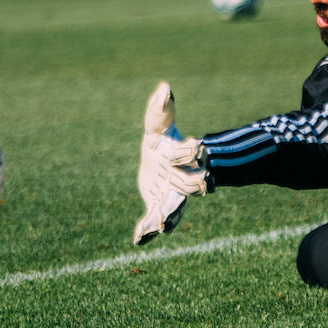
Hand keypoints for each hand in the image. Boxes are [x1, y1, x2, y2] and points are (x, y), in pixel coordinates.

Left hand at [133, 82, 207, 245]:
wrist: (159, 161)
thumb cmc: (161, 138)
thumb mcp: (159, 122)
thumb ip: (161, 107)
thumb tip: (165, 87)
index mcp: (182, 155)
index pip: (190, 152)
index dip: (187, 151)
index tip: (187, 147)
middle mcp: (181, 177)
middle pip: (189, 184)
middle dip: (186, 185)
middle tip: (184, 184)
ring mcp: (171, 194)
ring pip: (174, 208)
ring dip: (168, 216)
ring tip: (160, 225)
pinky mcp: (158, 207)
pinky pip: (155, 221)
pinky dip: (147, 231)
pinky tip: (137, 239)